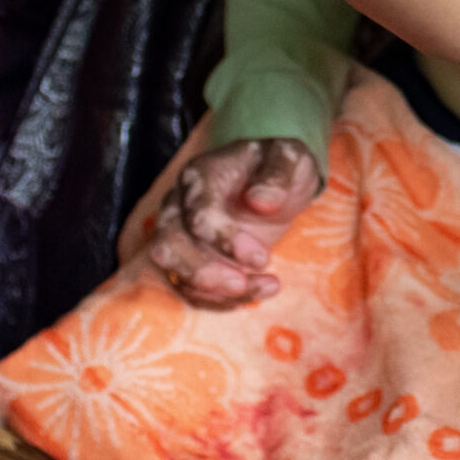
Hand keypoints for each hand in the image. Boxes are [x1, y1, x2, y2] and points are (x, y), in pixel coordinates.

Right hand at [123, 138, 320, 308]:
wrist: (276, 183)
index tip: (263, 258)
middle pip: (169, 245)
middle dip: (205, 273)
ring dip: (214, 291)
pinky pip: (189, 287)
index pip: (198, 214)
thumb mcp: (290, 160)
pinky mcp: (188, 258)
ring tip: (262, 288)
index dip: (226, 241)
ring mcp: (178, 231)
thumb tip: (260, 202)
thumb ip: (277, 176)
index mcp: (201, 175)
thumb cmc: (280, 168)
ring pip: (174, 271)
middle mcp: (180, 203)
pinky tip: (258, 291)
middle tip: (243, 284)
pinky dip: (221, 299)